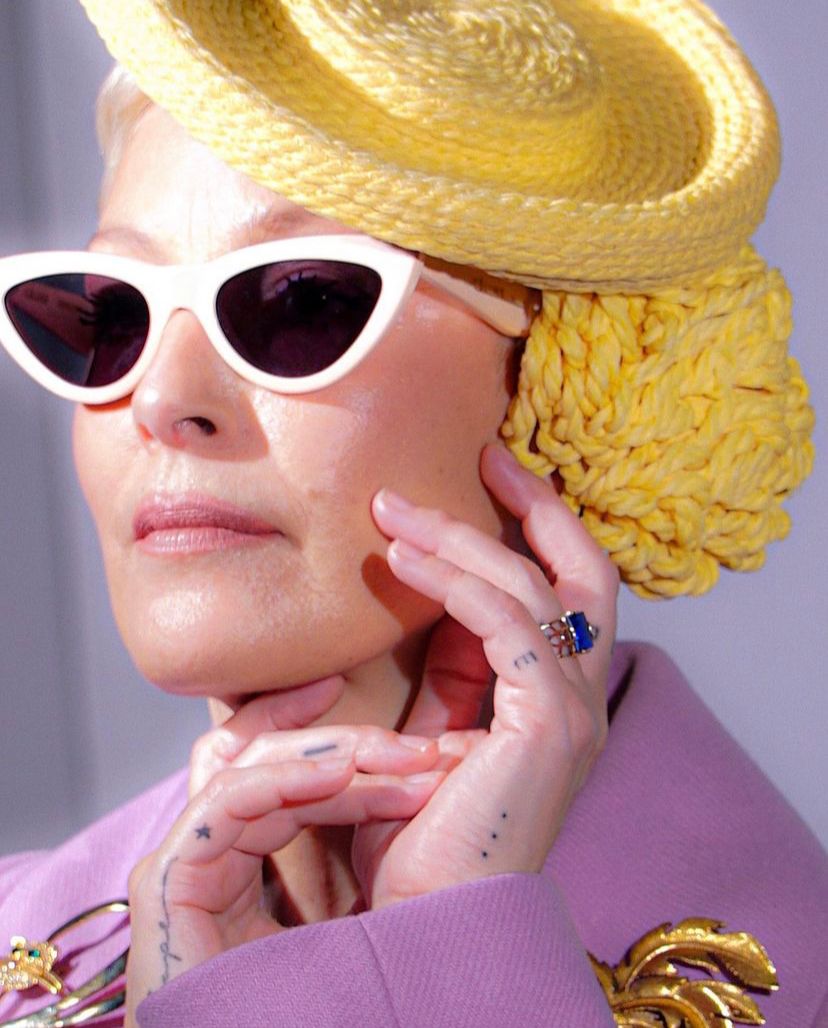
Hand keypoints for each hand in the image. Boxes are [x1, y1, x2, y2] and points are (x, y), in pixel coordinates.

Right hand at [123, 677, 444, 1025]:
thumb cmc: (340, 1007)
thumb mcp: (362, 907)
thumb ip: (367, 844)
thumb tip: (432, 776)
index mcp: (248, 863)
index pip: (279, 771)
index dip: (331, 735)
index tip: (397, 723)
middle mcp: (213, 857)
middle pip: (263, 759)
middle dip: (346, 742)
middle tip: (418, 747)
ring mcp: (186, 867)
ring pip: (249, 768)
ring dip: (330, 755)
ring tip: (398, 760)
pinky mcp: (168, 883)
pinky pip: (225, 802)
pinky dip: (284, 778)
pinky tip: (341, 775)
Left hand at [352, 443, 617, 909]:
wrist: (423, 919)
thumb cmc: (416, 835)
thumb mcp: (427, 731)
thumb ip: (440, 671)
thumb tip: (417, 599)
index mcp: (556, 699)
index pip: (564, 591)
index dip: (531, 529)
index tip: (484, 479)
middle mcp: (581, 698)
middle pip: (583, 572)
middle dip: (536, 507)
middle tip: (485, 455)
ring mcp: (572, 711)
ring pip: (534, 587)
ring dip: (463, 537)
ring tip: (394, 511)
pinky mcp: (547, 724)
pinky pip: (504, 624)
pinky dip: (454, 581)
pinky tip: (402, 560)